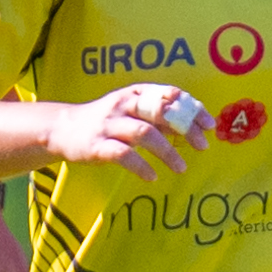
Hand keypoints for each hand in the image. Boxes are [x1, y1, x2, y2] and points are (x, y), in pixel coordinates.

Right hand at [46, 83, 204, 180]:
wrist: (62, 129)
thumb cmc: (107, 121)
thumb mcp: (133, 112)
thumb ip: (160, 117)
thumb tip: (195, 125)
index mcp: (135, 94)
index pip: (169, 96)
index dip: (192, 109)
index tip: (210, 125)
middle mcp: (123, 105)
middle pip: (160, 112)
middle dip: (185, 128)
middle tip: (203, 146)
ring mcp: (109, 125)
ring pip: (144, 133)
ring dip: (167, 152)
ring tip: (181, 167)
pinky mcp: (96, 145)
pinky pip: (122, 155)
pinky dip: (140, 166)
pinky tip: (152, 177)